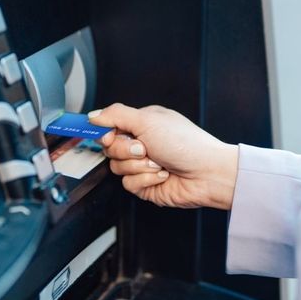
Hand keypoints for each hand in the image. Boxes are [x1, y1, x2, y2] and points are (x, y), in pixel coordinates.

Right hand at [89, 103, 239, 209]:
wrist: (208, 174)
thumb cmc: (187, 144)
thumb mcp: (148, 120)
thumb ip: (116, 115)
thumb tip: (93, 115)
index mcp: (142, 124)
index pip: (109, 127)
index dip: (105, 133)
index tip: (109, 136)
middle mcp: (141, 143)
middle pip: (109, 148)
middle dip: (126, 150)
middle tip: (144, 148)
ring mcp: (142, 165)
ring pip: (117, 167)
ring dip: (139, 166)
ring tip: (159, 162)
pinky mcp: (145, 185)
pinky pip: (128, 184)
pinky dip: (145, 180)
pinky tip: (162, 175)